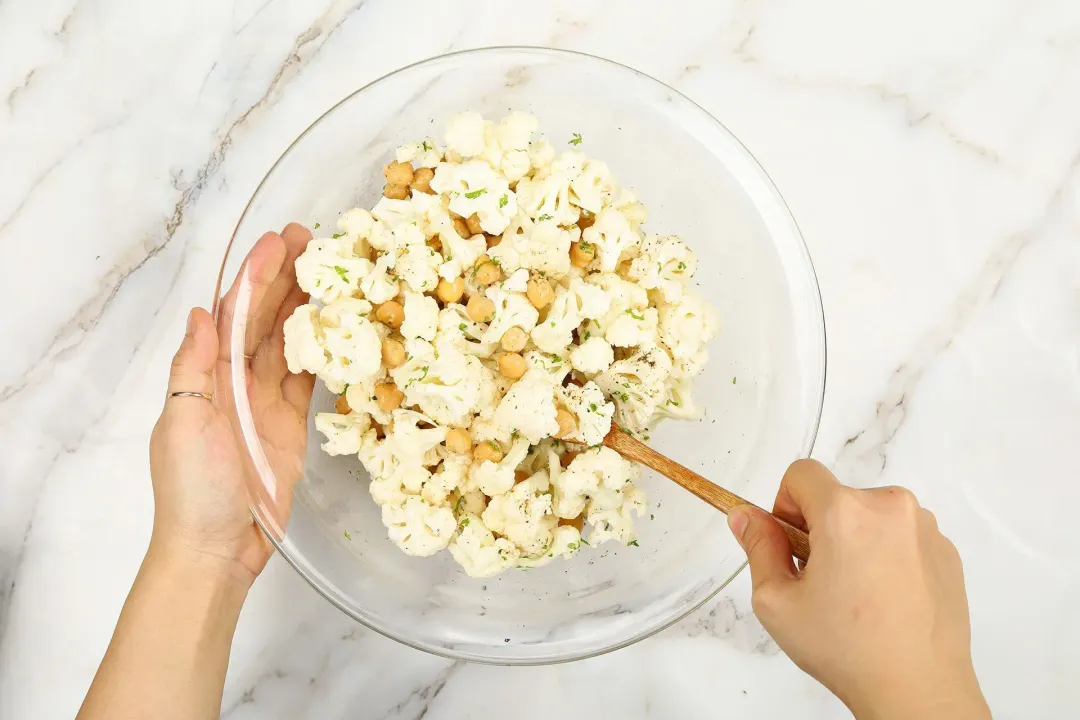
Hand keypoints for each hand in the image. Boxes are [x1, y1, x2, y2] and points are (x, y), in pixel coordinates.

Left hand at [149, 224, 313, 585]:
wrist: (215, 549)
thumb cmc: (191, 490)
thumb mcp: (182, 424)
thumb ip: (193, 369)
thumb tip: (201, 313)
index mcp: (206, 375)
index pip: (232, 314)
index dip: (254, 277)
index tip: (276, 243)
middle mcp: (235, 382)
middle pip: (262, 319)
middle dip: (283, 278)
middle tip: (310, 239)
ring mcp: (265, 403)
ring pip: (287, 342)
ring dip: (304, 306)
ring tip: (328, 271)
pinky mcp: (291, 425)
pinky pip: (307, 380)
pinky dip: (320, 351)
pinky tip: (337, 326)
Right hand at [728, 460, 989, 719]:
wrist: (919, 688)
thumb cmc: (846, 649)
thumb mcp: (777, 602)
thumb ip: (758, 548)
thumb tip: (744, 516)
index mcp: (844, 512)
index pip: (802, 473)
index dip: (786, 505)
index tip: (793, 545)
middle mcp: (890, 507)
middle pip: (838, 497)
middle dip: (823, 529)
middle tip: (824, 582)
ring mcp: (924, 527)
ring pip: (872, 516)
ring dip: (858, 540)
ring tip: (859, 595)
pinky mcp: (946, 550)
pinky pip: (903, 536)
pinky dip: (889, 556)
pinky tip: (886, 600)